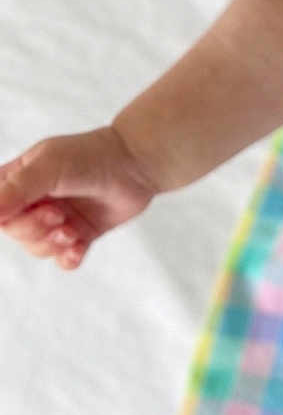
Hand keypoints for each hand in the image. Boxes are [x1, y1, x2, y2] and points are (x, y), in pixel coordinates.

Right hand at [0, 125, 160, 270]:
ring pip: (37, 247)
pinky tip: (77, 249)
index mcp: (16, 180)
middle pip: (15, 232)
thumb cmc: (90, 157)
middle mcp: (34, 201)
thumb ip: (15, 190)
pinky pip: (63, 258)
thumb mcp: (46, 167)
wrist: (137, 164)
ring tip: (72, 229)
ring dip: (53, 243)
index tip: (27, 212)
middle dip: (34, 228)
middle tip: (57, 214)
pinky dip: (68, 258)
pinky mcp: (81, 233)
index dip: (4, 218)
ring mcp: (57, 218)